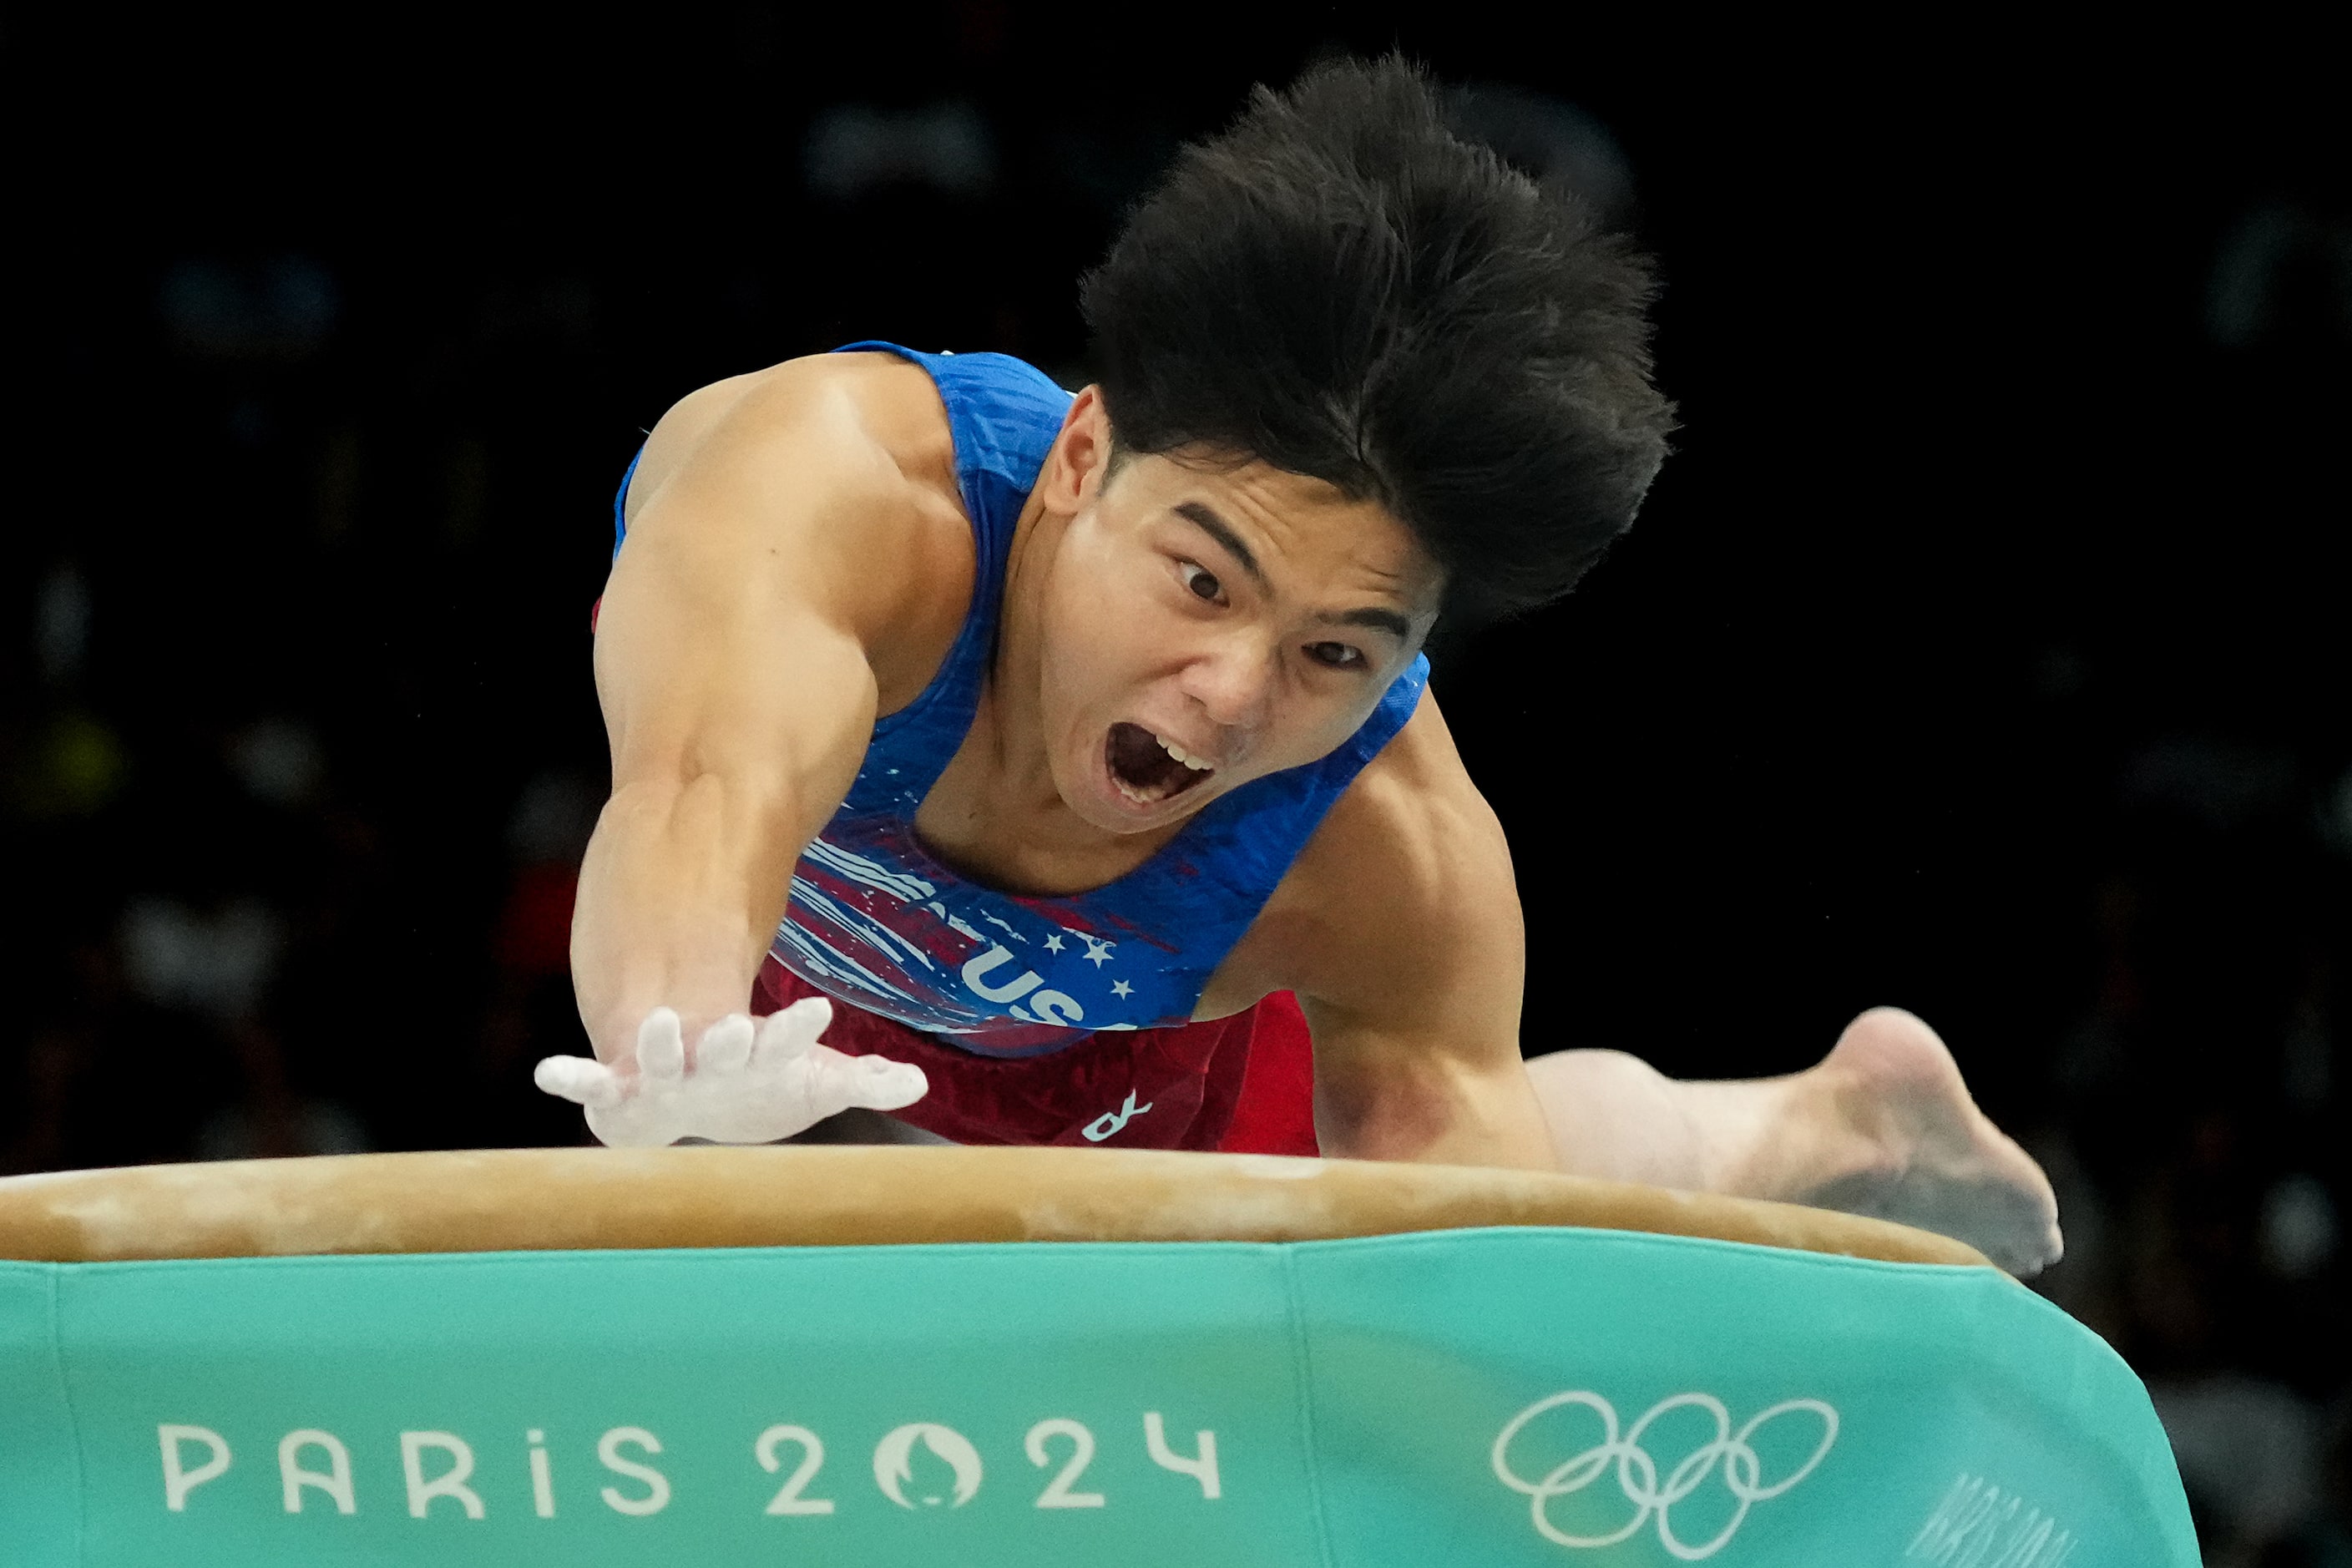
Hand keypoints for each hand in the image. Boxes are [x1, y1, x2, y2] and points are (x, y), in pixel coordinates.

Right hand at [533, 999, 927, 1146]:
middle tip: (732, 1031)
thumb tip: (919, 1084)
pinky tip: (550, 1075)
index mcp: (758, 1052)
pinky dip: (573, 1078)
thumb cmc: (763, 1089)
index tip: (819, 1011)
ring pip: (655, 1054)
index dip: (798, 1027)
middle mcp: (708, 1055)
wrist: (695, 1096)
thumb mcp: (815, 1085)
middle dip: (725, 1040)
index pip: (782, 1036)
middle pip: (719, 1045)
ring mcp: (662, 1068)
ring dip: (656, 1042)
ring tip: (658, 1025)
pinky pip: (593, 1084)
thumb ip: (862, 1080)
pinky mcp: (619, 1092)